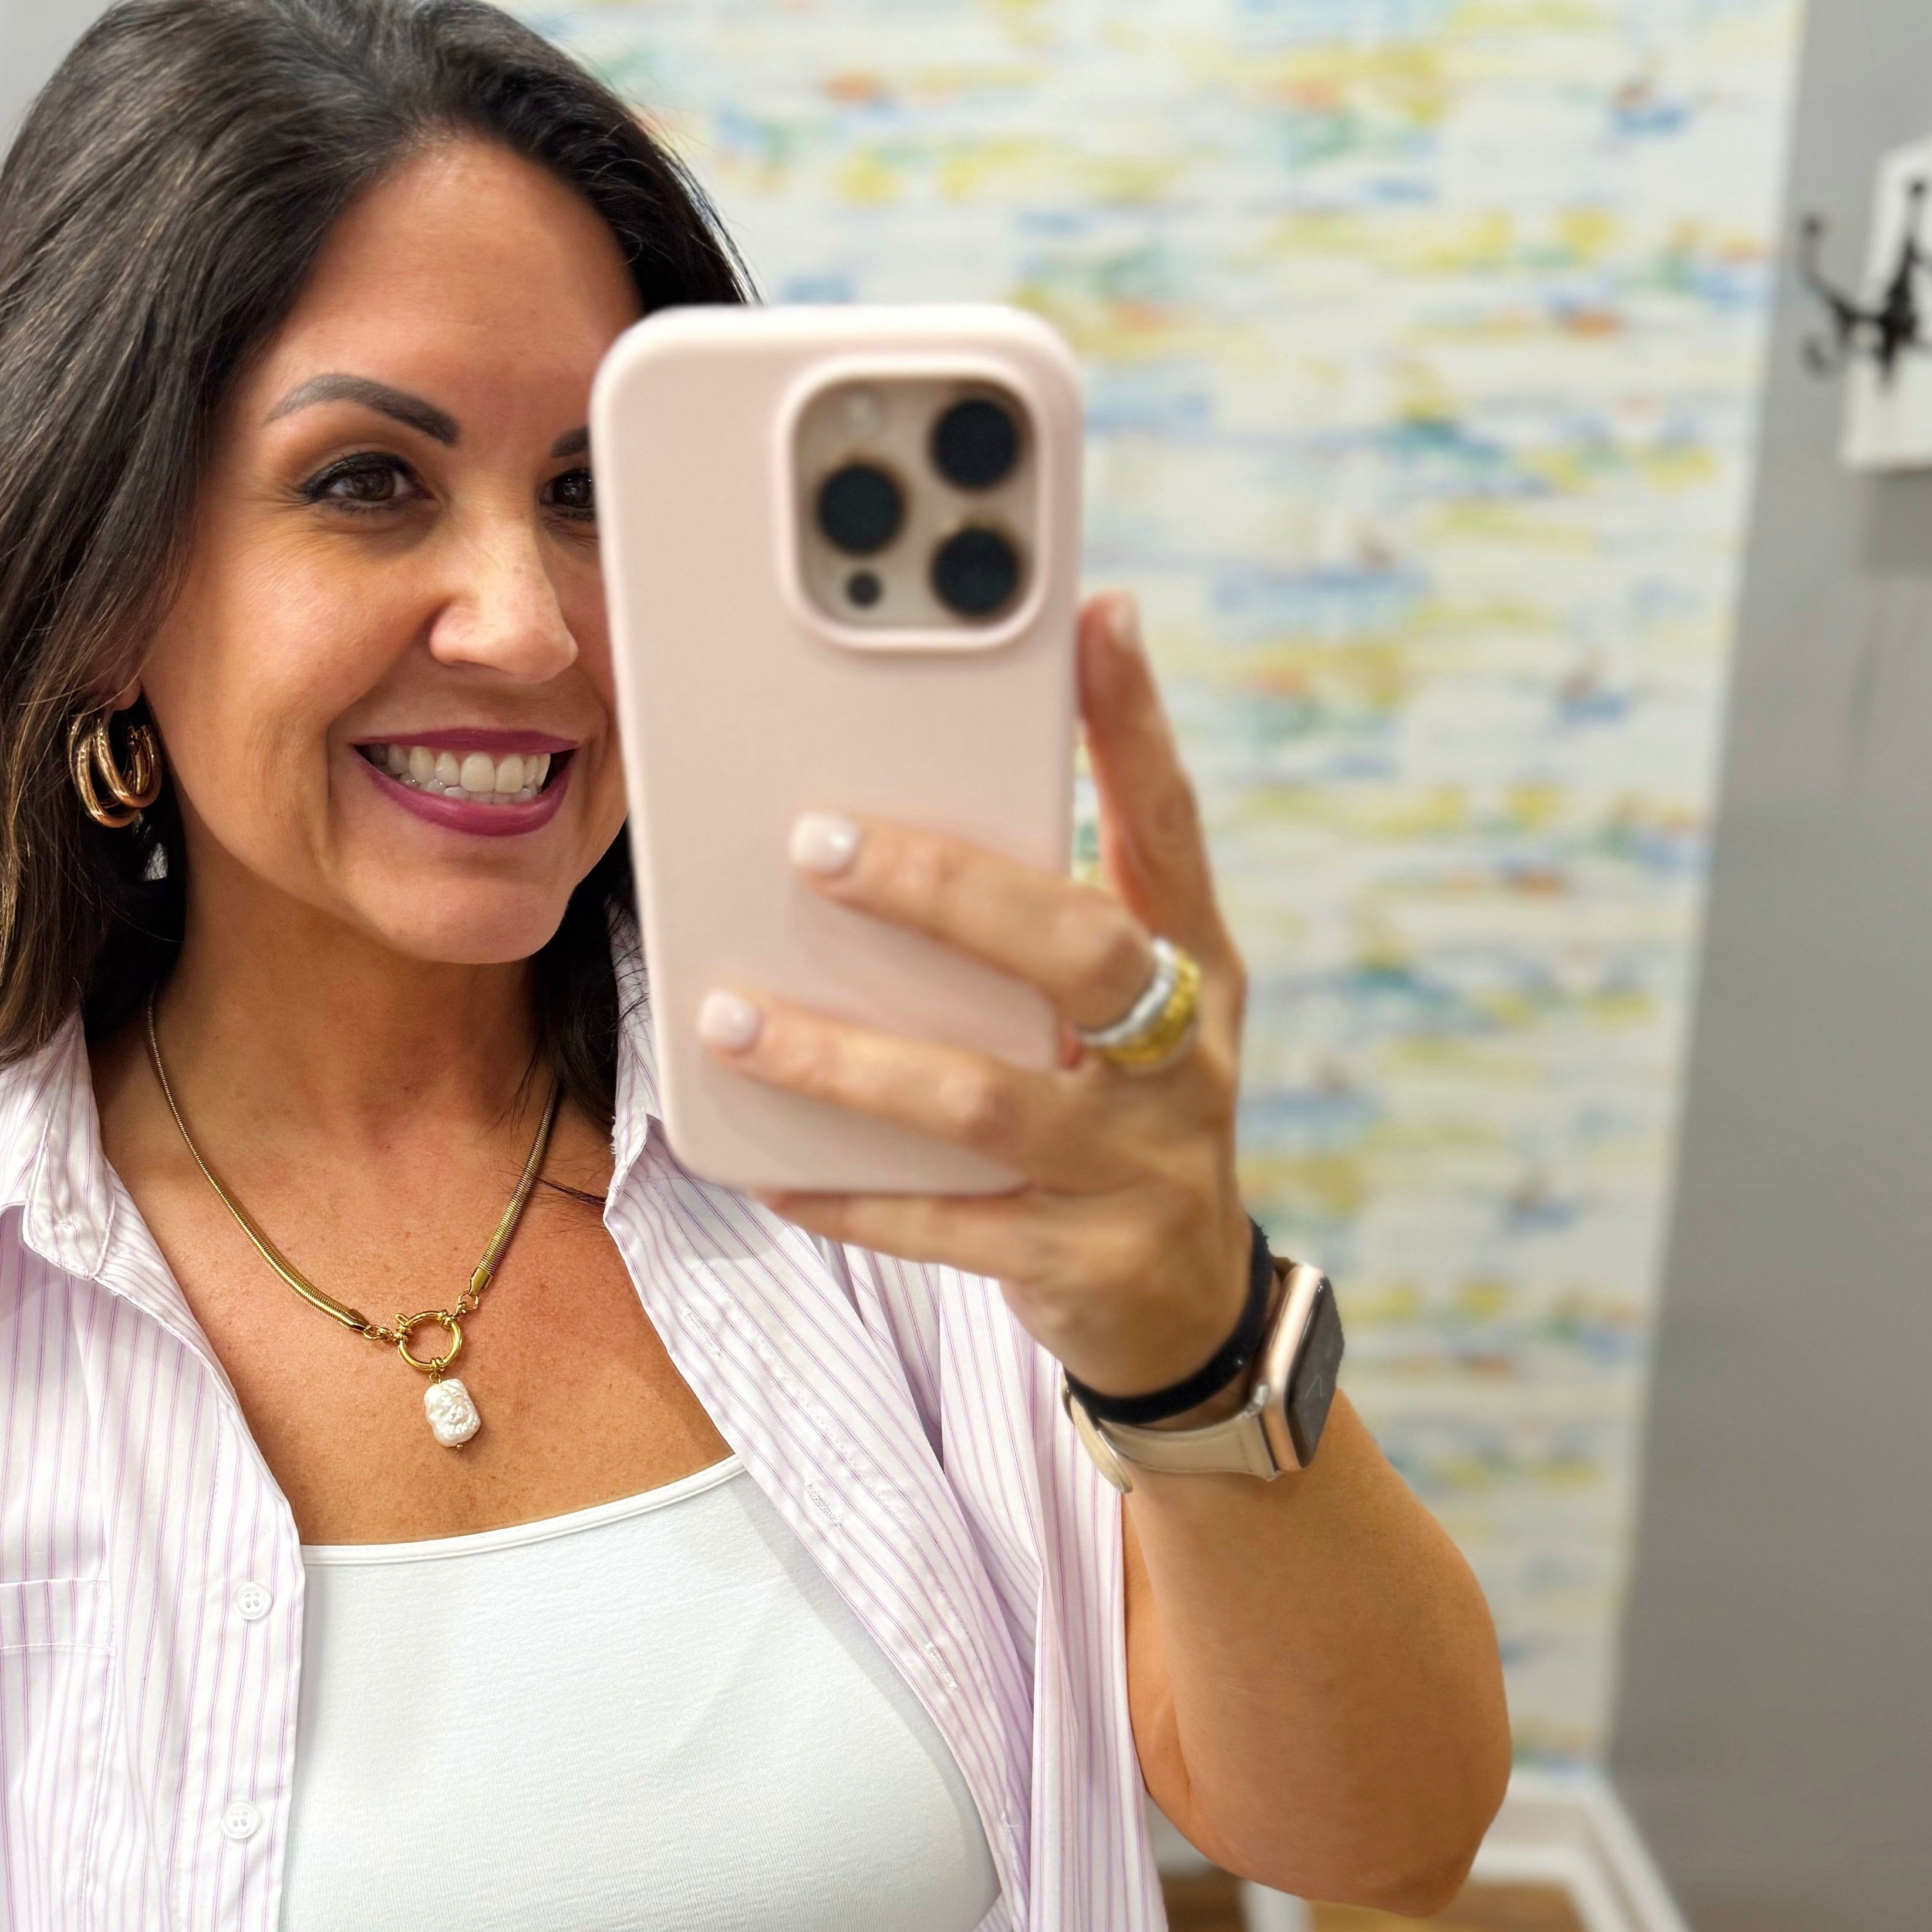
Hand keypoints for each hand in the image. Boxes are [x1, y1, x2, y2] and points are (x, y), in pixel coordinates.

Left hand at [701, 591, 1250, 1400]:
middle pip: (1079, 954)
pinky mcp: (1079, 1262)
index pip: (1169, 830)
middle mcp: (1183, 1061)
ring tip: (735, 1018)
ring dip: (849, 1059)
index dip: (1137, 728)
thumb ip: (1045, 922)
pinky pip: (946, 1225)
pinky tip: (766, 1169)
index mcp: (1196, 971)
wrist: (1184, 1312)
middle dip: (948, 892)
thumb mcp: (1120, 1019)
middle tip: (818, 844)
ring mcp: (1136, 1166)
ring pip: (987, 1099)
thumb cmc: (1122, 1121)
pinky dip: (851, 1196)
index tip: (1095, 619)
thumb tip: (905, 806)